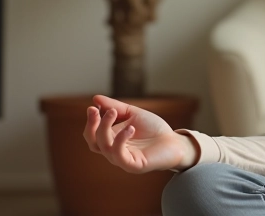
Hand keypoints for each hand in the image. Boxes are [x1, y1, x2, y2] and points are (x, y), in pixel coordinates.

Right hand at [83, 94, 198, 173]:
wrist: (174, 141)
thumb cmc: (154, 128)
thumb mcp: (133, 114)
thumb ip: (116, 107)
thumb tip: (95, 98)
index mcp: (112, 139)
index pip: (92, 134)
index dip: (90, 121)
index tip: (93, 107)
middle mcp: (113, 150)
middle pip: (93, 142)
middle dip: (92, 125)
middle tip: (95, 110)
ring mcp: (122, 159)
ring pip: (104, 147)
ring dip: (105, 128)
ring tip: (114, 112)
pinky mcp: (133, 165)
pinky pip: (119, 155)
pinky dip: (120, 140)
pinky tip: (130, 127)